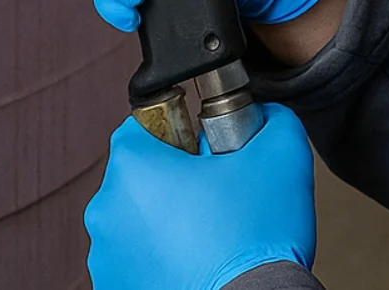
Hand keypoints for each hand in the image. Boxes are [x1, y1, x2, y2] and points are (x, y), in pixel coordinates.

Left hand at [86, 103, 316, 289]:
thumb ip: (269, 118)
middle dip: (175, 181)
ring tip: (210, 236)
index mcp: (133, 167)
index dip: (183, 132)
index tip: (205, 152)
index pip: (145, 123)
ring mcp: (106, 255)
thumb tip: (264, 116)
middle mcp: (107, 210)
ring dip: (167, 223)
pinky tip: (197, 263)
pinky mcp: (116, 286)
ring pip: (138, 220)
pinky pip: (137, 259)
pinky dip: (162, 259)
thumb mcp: (282, 155)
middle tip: (216, 197)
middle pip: (140, 175)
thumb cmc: (256, 244)